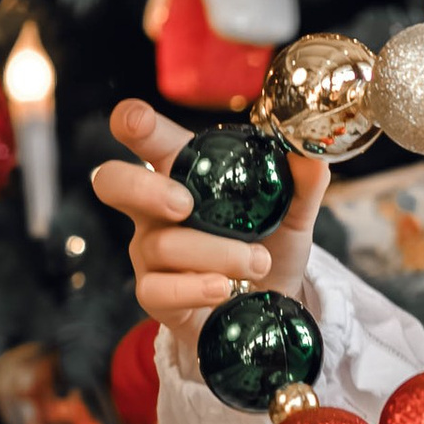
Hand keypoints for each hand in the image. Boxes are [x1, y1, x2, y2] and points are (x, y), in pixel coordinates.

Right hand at [90, 99, 330, 329]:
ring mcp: (150, 252)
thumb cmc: (271, 245)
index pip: (145, 138)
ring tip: (258, 262)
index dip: (131, 122)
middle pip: (112, 182)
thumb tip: (310, 153)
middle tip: (186, 205)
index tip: (136, 122)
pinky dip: (195, 287)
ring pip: (163, 244)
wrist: (275, 301)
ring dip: (218, 253)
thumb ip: (303, 181)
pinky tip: (224, 288)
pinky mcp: (156, 294)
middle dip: (143, 188)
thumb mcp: (294, 211)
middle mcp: (155, 208)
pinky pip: (159, 289)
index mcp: (182, 172)